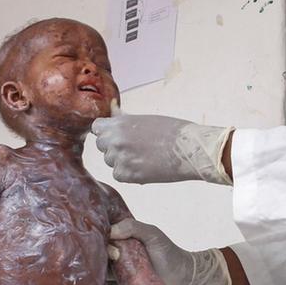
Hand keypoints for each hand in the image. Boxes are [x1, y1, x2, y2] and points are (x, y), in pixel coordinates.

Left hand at [91, 106, 231, 184]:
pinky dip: (128, 173)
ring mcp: (120, 159)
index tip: (114, 135)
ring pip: (110, 162)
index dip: (105, 132)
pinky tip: (144, 167)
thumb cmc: (172, 130)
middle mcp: (115, 141)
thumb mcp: (144, 119)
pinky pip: (118, 175)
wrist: (189, 148)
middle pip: (101, 146)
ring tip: (143, 157)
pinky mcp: (128, 175)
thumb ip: (124, 119)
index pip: (96, 128)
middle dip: (113, 147)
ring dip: (122, 161)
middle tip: (133, 147)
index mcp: (118, 124)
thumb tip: (112, 109)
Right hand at [109, 218, 230, 284]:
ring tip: (110, 267)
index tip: (104, 237)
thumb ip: (132, 227)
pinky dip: (101, 284)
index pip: (103, 234)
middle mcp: (118, 253)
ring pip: (101, 269)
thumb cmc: (168, 252)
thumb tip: (110, 231)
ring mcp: (119, 271)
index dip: (100, 235)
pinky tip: (103, 281)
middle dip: (101, 253)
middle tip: (116, 254)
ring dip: (99, 268)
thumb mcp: (152, 233)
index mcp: (123, 238)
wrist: (182, 278)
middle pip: (99, 252)